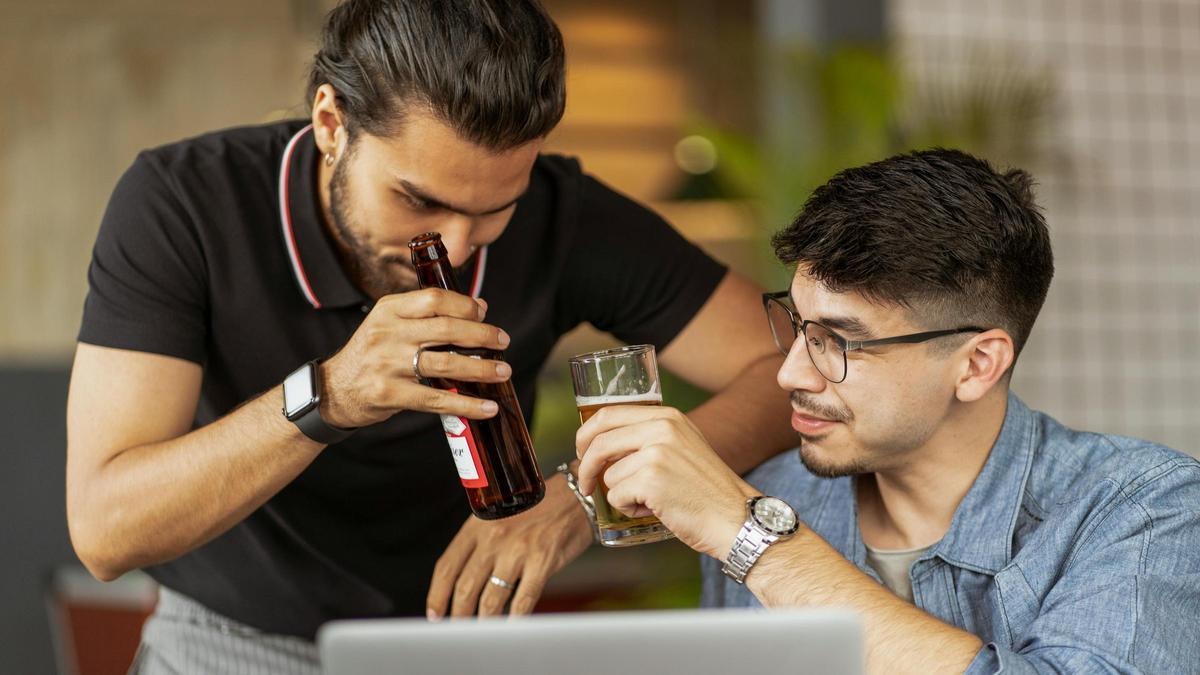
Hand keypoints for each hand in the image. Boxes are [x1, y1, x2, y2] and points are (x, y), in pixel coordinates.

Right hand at [319, 288, 511, 427]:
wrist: (333, 390)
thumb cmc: (371, 355)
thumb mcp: (391, 324)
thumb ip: (429, 315)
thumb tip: (480, 307)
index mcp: (389, 310)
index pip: (434, 298)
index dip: (464, 305)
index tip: (484, 314)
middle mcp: (387, 333)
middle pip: (445, 329)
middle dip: (481, 335)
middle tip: (503, 341)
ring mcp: (387, 364)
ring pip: (445, 362)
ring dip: (481, 368)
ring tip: (503, 371)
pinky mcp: (389, 393)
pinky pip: (436, 399)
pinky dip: (466, 404)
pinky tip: (487, 407)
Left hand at [426, 474, 592, 618]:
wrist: (575, 496)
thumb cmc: (537, 508)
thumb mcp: (499, 516)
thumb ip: (481, 543)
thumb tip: (465, 580)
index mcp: (478, 526)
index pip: (447, 566)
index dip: (437, 595)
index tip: (434, 614)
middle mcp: (494, 538)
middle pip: (465, 587)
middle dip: (458, 615)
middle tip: (457, 629)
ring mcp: (517, 551)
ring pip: (491, 599)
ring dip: (484, 622)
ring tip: (482, 633)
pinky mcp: (542, 562)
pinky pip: (523, 600)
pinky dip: (515, 619)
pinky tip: (511, 627)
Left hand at [576, 405, 756, 559]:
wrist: (736, 518)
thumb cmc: (707, 490)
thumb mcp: (684, 446)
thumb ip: (651, 438)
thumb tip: (602, 445)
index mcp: (667, 416)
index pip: (608, 414)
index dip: (586, 434)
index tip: (582, 450)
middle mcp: (662, 428)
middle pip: (599, 441)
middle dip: (585, 464)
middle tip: (586, 483)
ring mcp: (656, 452)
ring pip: (608, 474)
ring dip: (621, 494)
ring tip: (651, 501)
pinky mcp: (651, 479)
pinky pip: (617, 496)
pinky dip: (630, 509)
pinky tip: (655, 510)